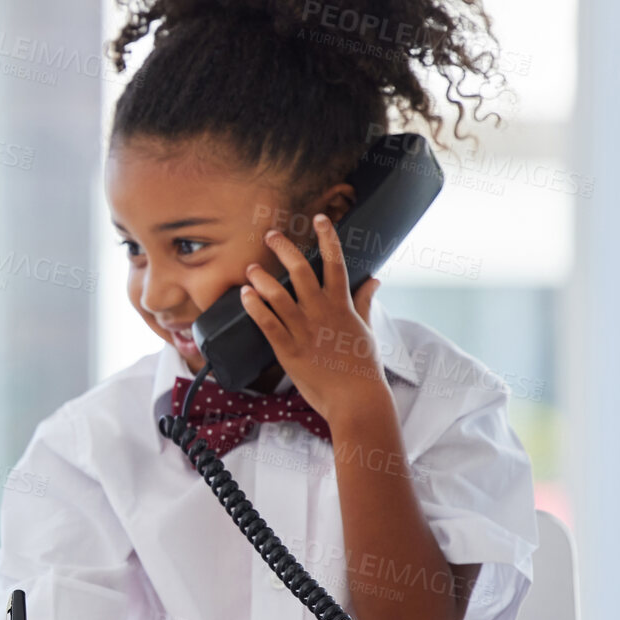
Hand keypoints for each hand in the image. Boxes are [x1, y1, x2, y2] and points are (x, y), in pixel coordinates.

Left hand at [240, 214, 389, 428]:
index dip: (327, 238)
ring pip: (279, 295)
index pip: (336, 262)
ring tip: (250, 268)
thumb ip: (365, 301)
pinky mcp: (289, 350)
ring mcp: (304, 331)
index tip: (318, 218)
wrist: (357, 400)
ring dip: (262, 278)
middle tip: (270, 236)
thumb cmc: (362, 366)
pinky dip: (255, 307)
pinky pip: (267, 323)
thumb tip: (375, 279)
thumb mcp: (366, 329)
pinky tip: (245, 295)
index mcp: (342, 305)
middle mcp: (322, 313)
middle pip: (301, 271)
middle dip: (284, 249)